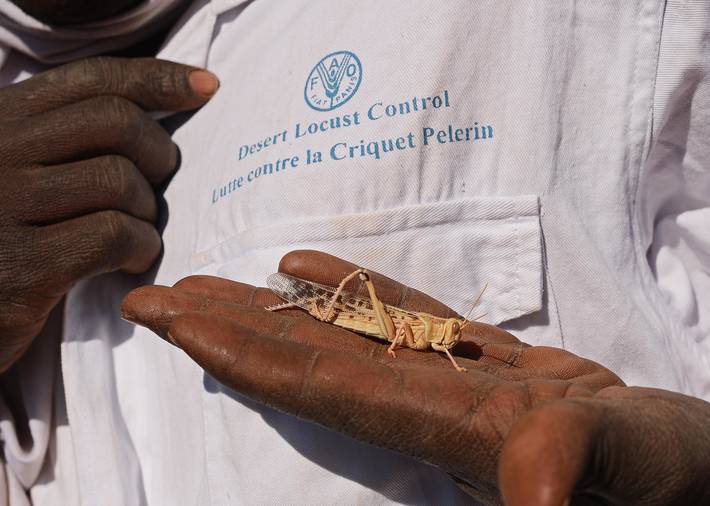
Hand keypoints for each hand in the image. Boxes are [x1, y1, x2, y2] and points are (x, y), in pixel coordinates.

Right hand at [0, 57, 217, 370]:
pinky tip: (130, 260)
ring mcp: (6, 205)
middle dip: (159, 152)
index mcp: (3, 120)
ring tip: (136, 230)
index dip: (159, 78)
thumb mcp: (23, 170)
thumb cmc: (7, 237)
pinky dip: (140, 246)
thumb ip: (69, 136)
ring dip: (147, 209)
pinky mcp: (24, 266)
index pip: (94, 78)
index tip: (207, 86)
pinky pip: (114, 235)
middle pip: (117, 121)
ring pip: (119, 179)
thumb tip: (164, 104)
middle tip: (158, 185)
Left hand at [122, 250, 709, 504]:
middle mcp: (417, 398)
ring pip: (336, 330)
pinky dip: (349, 287)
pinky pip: (393, 313)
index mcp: (431, 421)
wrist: (670, 460)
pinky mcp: (469, 356)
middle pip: (300, 354)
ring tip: (211, 279)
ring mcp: (438, 374)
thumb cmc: (648, 468)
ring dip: (270, 306)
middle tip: (154, 295)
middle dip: (222, 325)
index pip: (310, 379)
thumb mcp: (614, 464)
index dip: (235, 349)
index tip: (171, 319)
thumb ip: (562, 470)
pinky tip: (304, 269)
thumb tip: (537, 503)